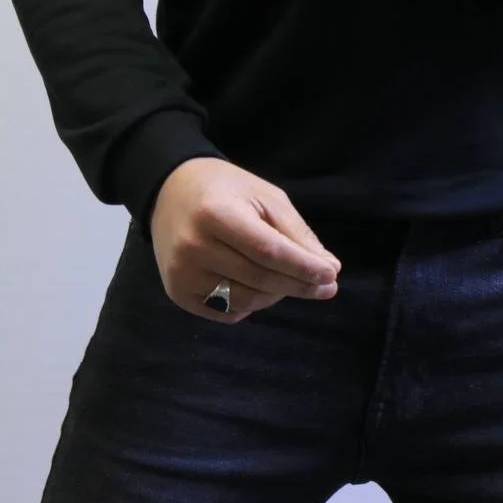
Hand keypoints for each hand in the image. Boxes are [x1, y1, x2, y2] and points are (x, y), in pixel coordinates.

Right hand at [149, 158, 341, 323]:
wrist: (171, 193)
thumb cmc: (227, 191)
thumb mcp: (266, 197)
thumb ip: (295, 233)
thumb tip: (328, 268)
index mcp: (216, 214)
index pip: (268, 251)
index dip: (302, 267)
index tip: (331, 275)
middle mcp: (194, 247)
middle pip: (259, 278)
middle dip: (298, 284)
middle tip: (327, 285)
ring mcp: (182, 274)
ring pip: (245, 300)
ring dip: (276, 296)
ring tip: (292, 281)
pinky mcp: (178, 293)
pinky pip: (226, 312)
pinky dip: (251, 305)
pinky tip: (261, 287)